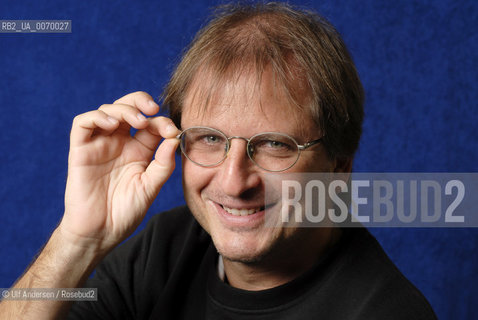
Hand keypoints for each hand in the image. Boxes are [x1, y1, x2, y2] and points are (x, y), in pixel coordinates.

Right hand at [59, 92, 179, 251]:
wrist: (101, 232)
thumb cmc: (126, 212)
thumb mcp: (151, 187)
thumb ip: (163, 164)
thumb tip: (175, 138)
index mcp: (139, 151)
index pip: (150, 124)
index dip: (161, 121)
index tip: (172, 131)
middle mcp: (119, 143)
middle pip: (128, 108)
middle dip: (141, 101)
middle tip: (153, 108)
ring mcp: (100, 145)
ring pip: (107, 111)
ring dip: (123, 109)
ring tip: (138, 121)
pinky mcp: (81, 151)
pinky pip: (83, 124)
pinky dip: (97, 117)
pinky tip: (113, 125)